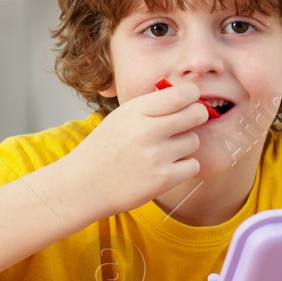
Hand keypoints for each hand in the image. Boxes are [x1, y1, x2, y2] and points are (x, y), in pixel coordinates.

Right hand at [61, 79, 209, 215]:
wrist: (84, 185)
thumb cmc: (104, 149)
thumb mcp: (120, 117)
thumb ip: (150, 107)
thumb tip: (185, 96)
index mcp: (135, 111)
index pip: (180, 95)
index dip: (192, 95)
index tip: (192, 99)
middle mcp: (147, 131)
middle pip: (195, 115)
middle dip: (197, 116)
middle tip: (189, 122)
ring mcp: (156, 156)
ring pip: (194, 141)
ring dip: (186, 145)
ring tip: (167, 150)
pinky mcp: (163, 179)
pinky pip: (193, 165)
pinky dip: (184, 167)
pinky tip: (168, 167)